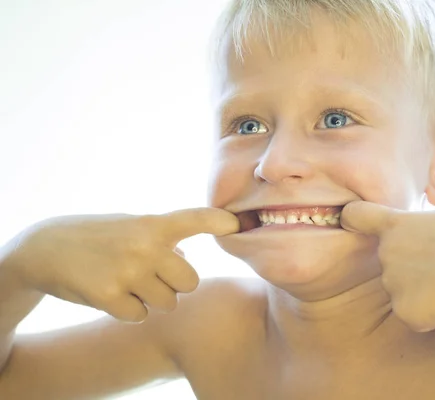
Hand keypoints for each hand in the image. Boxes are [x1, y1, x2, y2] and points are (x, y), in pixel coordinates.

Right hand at [1, 208, 238, 321]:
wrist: (46, 249)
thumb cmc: (101, 237)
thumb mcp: (133, 226)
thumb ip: (165, 241)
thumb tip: (188, 264)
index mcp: (152, 224)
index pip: (195, 219)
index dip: (219, 221)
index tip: (238, 224)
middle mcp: (144, 246)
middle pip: (191, 282)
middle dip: (177, 284)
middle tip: (153, 275)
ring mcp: (127, 272)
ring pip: (168, 303)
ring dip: (153, 298)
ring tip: (128, 281)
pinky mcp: (109, 297)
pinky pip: (141, 316)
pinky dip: (130, 311)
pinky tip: (112, 294)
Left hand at [341, 201, 434, 331]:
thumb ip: (426, 233)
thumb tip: (430, 248)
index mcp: (399, 223)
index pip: (357, 216)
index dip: (353, 220)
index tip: (350, 222)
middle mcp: (387, 251)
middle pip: (392, 267)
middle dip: (413, 272)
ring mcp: (393, 282)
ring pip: (404, 295)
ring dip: (427, 295)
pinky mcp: (404, 311)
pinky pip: (417, 319)